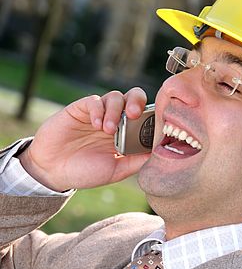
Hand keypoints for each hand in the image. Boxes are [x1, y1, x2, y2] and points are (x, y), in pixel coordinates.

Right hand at [19, 88, 151, 190]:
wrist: (53, 171)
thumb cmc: (86, 172)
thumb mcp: (117, 170)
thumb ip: (137, 161)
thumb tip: (160, 152)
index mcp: (128, 133)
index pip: (146, 115)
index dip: (152, 116)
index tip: (153, 126)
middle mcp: (116, 120)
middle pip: (134, 97)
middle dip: (137, 102)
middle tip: (134, 115)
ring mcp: (99, 113)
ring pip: (115, 97)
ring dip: (115, 111)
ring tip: (108, 130)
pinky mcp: (80, 109)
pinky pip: (93, 101)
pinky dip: (98, 110)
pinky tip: (96, 125)